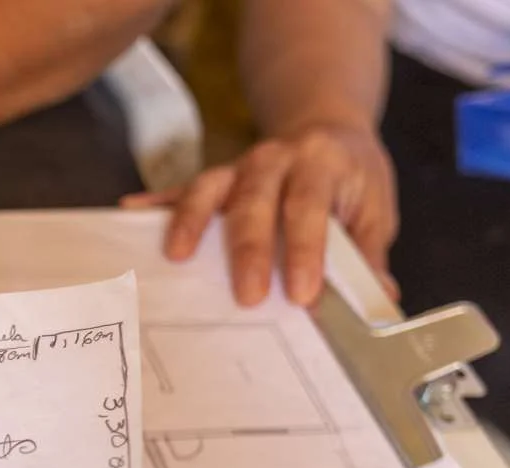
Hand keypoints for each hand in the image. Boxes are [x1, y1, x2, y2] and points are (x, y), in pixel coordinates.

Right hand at [124, 123, 398, 306]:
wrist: (326, 128)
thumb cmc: (351, 178)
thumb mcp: (374, 210)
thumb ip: (368, 254)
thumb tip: (378, 297)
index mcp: (323, 163)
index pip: (311, 207)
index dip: (307, 251)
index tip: (303, 295)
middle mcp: (277, 158)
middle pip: (256, 202)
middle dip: (249, 251)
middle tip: (247, 298)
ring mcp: (241, 166)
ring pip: (211, 188)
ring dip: (192, 221)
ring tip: (176, 257)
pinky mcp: (217, 178)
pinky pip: (183, 188)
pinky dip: (157, 201)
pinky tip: (131, 211)